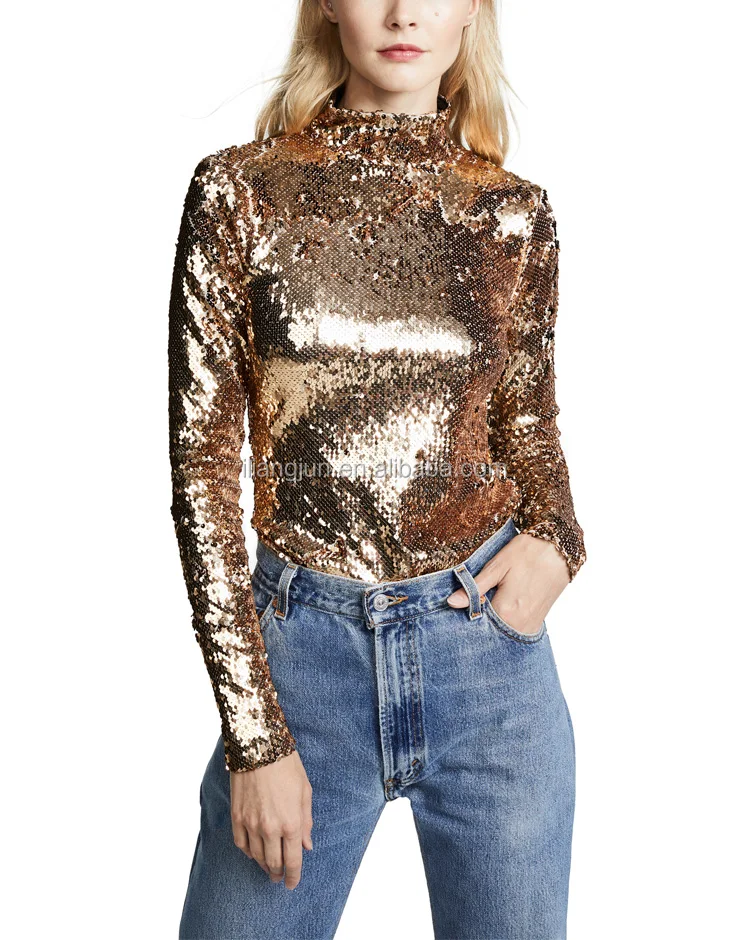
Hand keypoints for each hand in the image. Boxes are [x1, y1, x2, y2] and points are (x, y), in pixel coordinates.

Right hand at [230, 750, 312, 888]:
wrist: (259, 747)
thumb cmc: (287, 766)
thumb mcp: (305, 791)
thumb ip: (306, 822)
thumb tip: (307, 845)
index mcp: (291, 822)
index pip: (293, 861)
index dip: (293, 877)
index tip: (292, 884)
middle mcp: (270, 828)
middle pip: (274, 863)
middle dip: (279, 874)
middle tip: (280, 877)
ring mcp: (251, 824)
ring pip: (256, 857)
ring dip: (264, 865)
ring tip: (269, 867)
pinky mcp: (236, 817)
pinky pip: (241, 844)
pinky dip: (248, 852)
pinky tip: (254, 852)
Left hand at [447, 534, 568, 633]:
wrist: (560, 548)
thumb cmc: (528, 553)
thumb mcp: (497, 566)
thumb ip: (475, 588)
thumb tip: (452, 602)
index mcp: (506, 611)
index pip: (476, 624)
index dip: (465, 614)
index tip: (457, 605)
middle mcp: (519, 625)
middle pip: (489, 631)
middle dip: (478, 620)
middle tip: (470, 602)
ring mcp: (530, 625)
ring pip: (502, 632)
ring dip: (491, 622)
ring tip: (487, 602)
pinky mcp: (537, 622)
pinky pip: (515, 630)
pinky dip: (505, 622)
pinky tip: (500, 606)